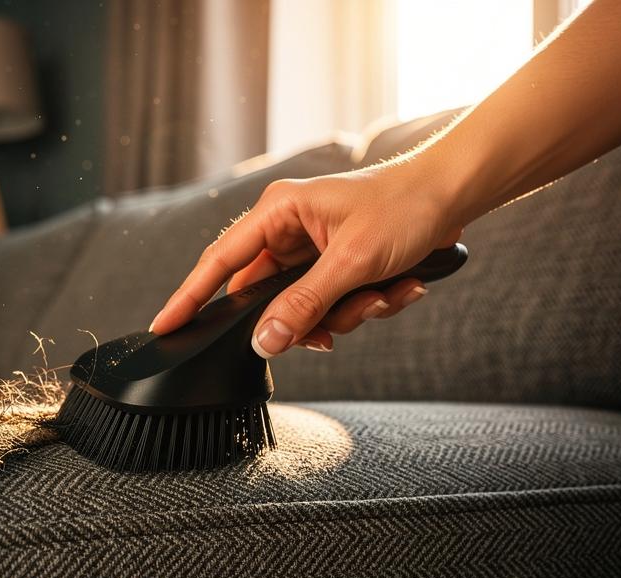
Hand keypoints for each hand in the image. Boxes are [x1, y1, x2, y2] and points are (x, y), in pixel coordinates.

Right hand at [149, 160, 463, 355]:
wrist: (456, 194)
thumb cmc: (406, 206)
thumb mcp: (353, 261)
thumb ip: (305, 304)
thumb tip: (265, 340)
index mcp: (278, 212)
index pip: (219, 262)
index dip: (190, 298)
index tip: (164, 327)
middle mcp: (287, 230)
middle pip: (266, 297)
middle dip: (307, 318)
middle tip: (333, 327)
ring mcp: (311, 250)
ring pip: (303, 308)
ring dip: (346, 314)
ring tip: (384, 294)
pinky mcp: (334, 265)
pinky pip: (331, 305)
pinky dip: (363, 306)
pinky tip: (398, 288)